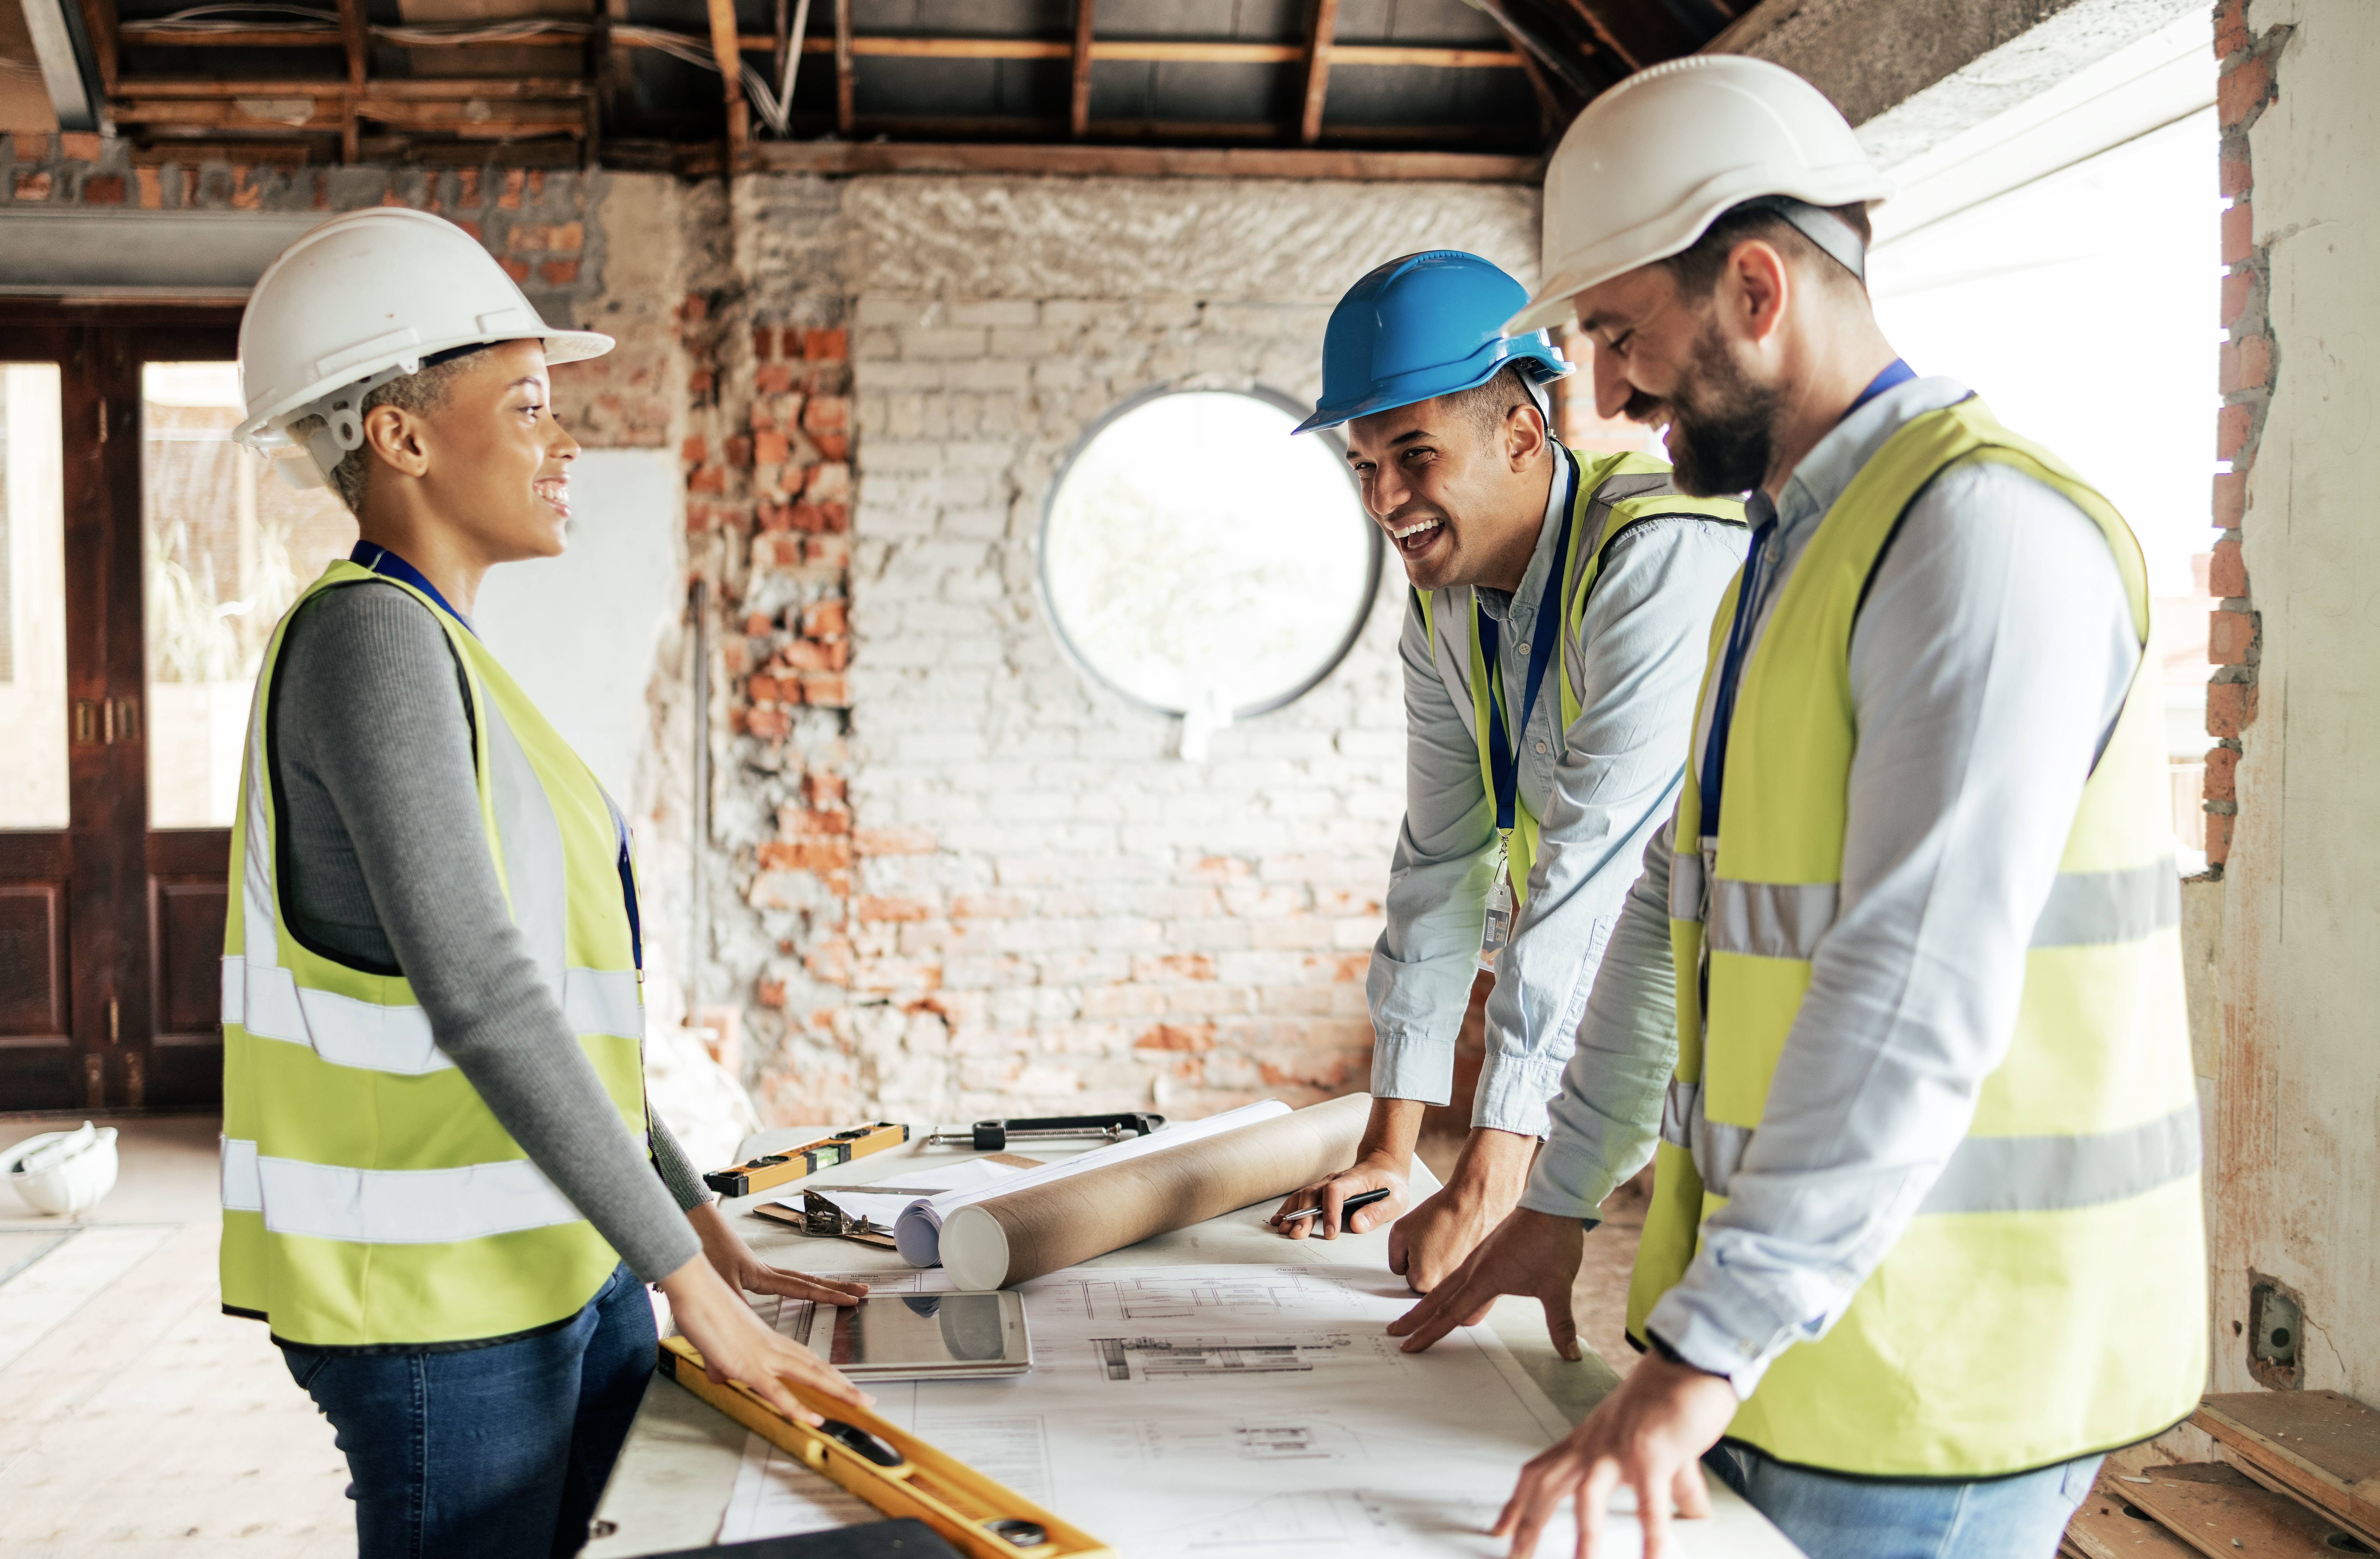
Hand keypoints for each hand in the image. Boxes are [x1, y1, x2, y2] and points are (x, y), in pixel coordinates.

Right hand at [658, 1250, 872, 1426]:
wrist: (697, 1291)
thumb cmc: (704, 1311)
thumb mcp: (717, 1344)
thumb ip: (722, 1363)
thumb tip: (719, 1375)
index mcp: (769, 1341)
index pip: (807, 1360)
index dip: (828, 1374)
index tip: (845, 1385)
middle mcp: (773, 1348)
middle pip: (817, 1368)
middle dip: (844, 1385)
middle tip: (867, 1399)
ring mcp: (764, 1357)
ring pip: (810, 1377)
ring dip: (837, 1392)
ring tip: (860, 1404)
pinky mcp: (749, 1367)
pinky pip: (778, 1393)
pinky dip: (797, 1407)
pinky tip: (814, 1419)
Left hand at [688, 1199, 868, 1305]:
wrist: (695, 1226)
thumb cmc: (706, 1250)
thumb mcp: (720, 1283)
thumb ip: (729, 1309)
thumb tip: (736, 1338)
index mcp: (764, 1276)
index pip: (804, 1288)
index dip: (829, 1296)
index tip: (852, 1300)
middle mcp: (767, 1272)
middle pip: (810, 1280)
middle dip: (837, 1287)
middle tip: (862, 1290)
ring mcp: (760, 1270)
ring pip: (799, 1278)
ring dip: (822, 1284)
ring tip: (841, 1289)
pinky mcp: (750, 1270)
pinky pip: (784, 1279)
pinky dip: (799, 1284)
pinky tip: (797, 1289)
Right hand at [1270, 1149, 1410, 1240]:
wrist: (1383, 1166)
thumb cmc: (1390, 1184)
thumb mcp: (1396, 1199)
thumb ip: (1377, 1212)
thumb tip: (1357, 1225)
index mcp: (1355, 1180)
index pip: (1336, 1191)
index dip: (1330, 1211)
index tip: (1331, 1233)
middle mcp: (1336, 1179)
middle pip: (1314, 1193)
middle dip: (1304, 1215)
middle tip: (1297, 1234)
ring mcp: (1326, 1183)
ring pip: (1304, 1194)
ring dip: (1292, 1211)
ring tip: (1282, 1228)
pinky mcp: (1321, 1190)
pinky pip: (1302, 1196)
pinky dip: (1289, 1207)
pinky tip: (1279, 1219)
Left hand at [1386, 1126, 1535, 1291]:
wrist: (1476, 1198)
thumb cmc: (1443, 1212)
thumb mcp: (1399, 1232)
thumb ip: (1395, 1259)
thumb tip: (1403, 1269)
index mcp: (1425, 1281)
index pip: (1412, 1279)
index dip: (1416, 1259)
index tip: (1426, 1245)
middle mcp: (1448, 1288)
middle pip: (1432, 1284)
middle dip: (1432, 1266)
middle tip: (1439, 1242)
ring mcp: (1469, 1283)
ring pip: (1451, 1280)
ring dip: (1450, 1265)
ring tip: (1454, 1242)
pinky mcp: (1485, 1275)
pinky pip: (1468, 1274)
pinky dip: (1466, 1262)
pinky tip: (1466, 1246)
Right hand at [1386, 1207, 1582, 1357]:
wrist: (1553, 1202)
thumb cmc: (1552, 1239)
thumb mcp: (1558, 1286)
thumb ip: (1561, 1324)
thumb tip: (1571, 1355)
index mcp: (1484, 1278)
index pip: (1450, 1314)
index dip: (1429, 1333)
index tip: (1409, 1345)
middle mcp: (1474, 1267)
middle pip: (1437, 1298)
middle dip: (1414, 1318)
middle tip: (1394, 1332)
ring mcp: (1478, 1257)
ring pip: (1445, 1285)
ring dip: (1427, 1302)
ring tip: (1413, 1315)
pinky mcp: (1486, 1250)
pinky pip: (1457, 1274)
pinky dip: (1445, 1287)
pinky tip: (1449, 1290)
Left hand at [1492, 1353, 1737, 1558]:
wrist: (1689, 1362)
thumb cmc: (1666, 1398)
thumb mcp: (1653, 1445)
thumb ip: (1665, 1484)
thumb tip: (1689, 1512)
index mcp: (1587, 1442)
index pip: (1538, 1473)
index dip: (1515, 1504)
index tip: (1500, 1530)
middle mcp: (1595, 1445)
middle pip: (1547, 1486)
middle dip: (1529, 1526)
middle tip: (1517, 1558)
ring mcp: (1621, 1449)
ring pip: (1588, 1496)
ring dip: (1584, 1537)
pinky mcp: (1654, 1452)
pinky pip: (1650, 1502)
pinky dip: (1652, 1534)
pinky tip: (1653, 1558)